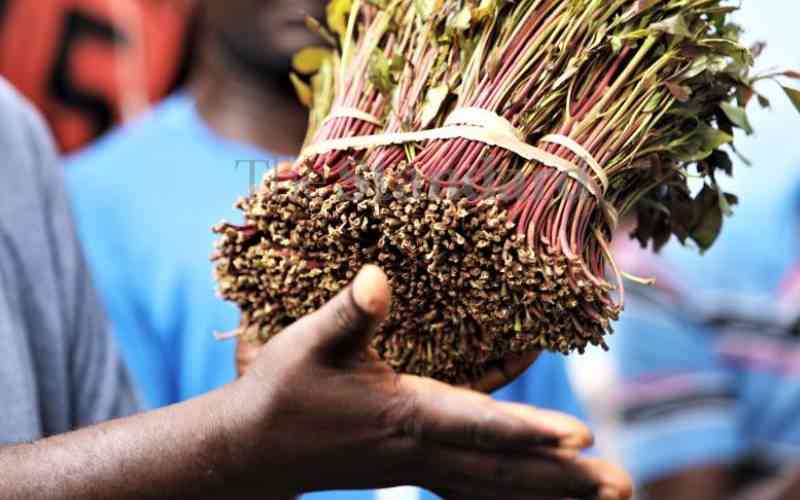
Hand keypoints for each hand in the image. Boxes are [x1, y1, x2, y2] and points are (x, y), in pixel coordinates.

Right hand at [227, 265, 631, 498]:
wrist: (251, 452)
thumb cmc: (282, 393)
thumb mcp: (308, 344)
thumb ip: (349, 313)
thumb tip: (378, 275)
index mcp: (403, 415)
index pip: (477, 426)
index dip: (528, 430)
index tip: (581, 436)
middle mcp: (419, 450)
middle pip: (503, 470)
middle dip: (564, 479)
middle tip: (624, 487)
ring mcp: (417, 468)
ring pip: (495, 487)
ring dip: (549, 492)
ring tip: (602, 498)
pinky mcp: (410, 471)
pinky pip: (473, 490)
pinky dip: (510, 495)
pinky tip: (532, 498)